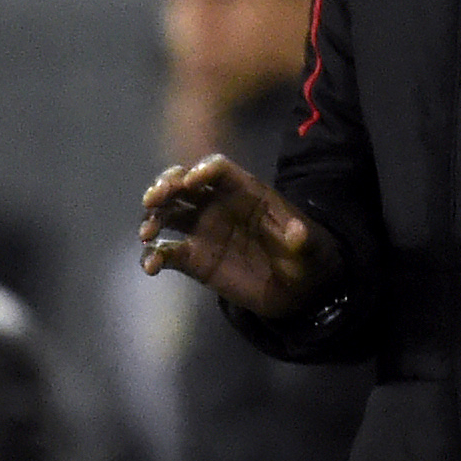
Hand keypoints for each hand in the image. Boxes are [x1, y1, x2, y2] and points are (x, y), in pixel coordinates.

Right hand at [138, 154, 342, 319]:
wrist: (295, 290)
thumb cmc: (305, 258)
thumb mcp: (312, 250)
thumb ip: (304, 240)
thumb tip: (297, 232)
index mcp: (246, 192)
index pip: (219, 170)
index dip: (204, 170)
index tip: (191, 182)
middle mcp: (218, 204)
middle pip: (185, 184)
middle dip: (166, 185)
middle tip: (153, 198)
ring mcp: (203, 230)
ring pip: (170, 212)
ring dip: (153, 216)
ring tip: (148, 233)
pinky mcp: (194, 258)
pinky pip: (168, 251)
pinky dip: (154, 255)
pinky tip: (151, 266)